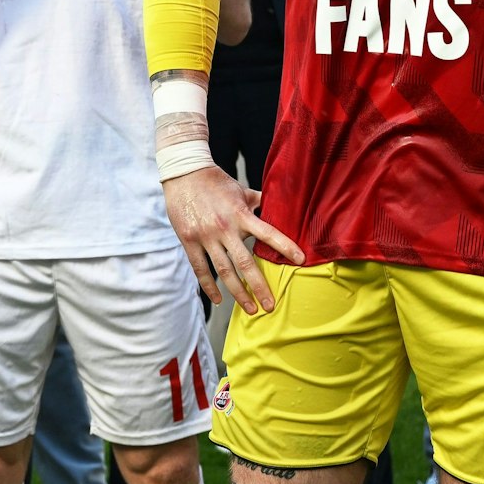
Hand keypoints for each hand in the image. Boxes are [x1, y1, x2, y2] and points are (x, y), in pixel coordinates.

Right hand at [164, 165, 305, 314]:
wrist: (183, 174)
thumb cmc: (215, 181)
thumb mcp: (240, 189)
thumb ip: (259, 201)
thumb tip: (279, 206)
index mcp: (240, 214)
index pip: (268, 233)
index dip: (285, 246)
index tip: (300, 261)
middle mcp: (224, 228)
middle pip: (245, 263)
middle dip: (259, 286)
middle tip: (270, 305)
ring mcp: (205, 236)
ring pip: (224, 270)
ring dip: (238, 292)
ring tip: (251, 309)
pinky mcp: (189, 240)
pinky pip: (200, 268)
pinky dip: (209, 286)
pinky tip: (219, 299)